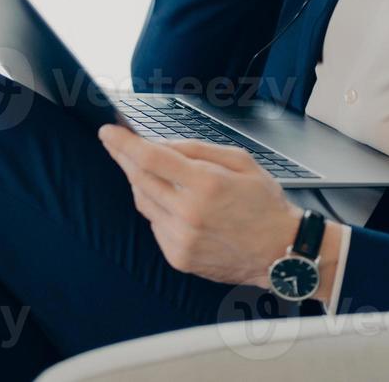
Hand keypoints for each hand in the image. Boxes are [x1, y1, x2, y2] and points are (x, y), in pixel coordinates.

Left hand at [98, 123, 301, 288]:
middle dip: (122, 157)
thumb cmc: (264, 204)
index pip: (149, 158)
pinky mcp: (178, 257)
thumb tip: (161, 144)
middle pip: (138, 179)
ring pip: (143, 202)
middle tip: (114, 142)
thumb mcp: (240, 160)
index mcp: (205, 185)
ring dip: (139, 182)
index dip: (123, 143)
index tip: (107, 131)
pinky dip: (157, 209)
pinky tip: (171, 202)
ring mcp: (181, 239)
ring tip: (146, 169)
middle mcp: (188, 214)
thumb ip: (197, 149)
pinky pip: (155, 225)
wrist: (281, 252)